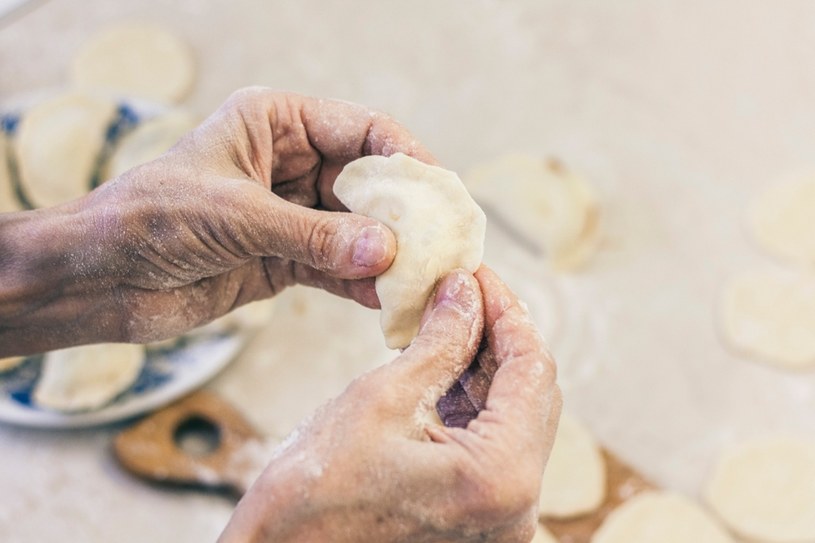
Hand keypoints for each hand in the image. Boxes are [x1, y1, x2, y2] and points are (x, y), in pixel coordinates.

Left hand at [0, 88, 435, 354]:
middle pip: (367, 182)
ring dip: (387, 254)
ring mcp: (289, 213)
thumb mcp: (235, 216)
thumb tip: (388, 251)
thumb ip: (313, 235)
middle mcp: (289, 163)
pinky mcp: (283, 258)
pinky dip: (361, 284)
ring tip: (424, 278)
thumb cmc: (149, 220)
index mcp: (276, 123)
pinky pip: (335, 268)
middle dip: (403, 213)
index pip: (361, 129)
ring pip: (356, 229)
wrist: (100, 278)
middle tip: (443, 243)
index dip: (405, 158)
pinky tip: (386, 300)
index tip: (440, 193)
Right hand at [220, 267, 561, 542]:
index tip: (477, 276)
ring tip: (447, 323)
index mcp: (499, 477)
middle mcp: (516, 507)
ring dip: (484, 368)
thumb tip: (465, 293)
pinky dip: (472, 404)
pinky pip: (492, 447)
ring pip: (513, 419)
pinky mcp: (479, 520)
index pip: (532, 370)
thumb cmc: (312, 496)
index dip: (507, 312)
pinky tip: (442, 369)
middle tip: (461, 293)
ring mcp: (500, 519)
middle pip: (531, 396)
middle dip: (497, 337)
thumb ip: (439, 341)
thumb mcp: (381, 398)